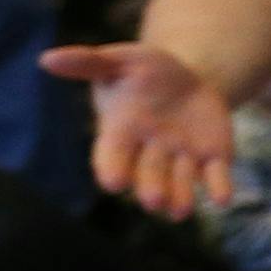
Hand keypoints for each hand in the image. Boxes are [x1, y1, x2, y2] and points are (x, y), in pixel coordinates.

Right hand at [39, 43, 234, 219]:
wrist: (187, 80)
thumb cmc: (143, 72)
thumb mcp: (120, 61)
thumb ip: (88, 63)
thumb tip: (47, 59)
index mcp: (121, 133)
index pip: (111, 156)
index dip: (112, 169)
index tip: (112, 183)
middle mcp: (150, 153)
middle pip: (148, 175)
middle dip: (151, 188)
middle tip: (153, 201)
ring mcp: (181, 159)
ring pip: (180, 183)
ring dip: (180, 198)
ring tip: (180, 212)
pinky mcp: (212, 158)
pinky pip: (215, 177)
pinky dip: (219, 188)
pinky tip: (222, 199)